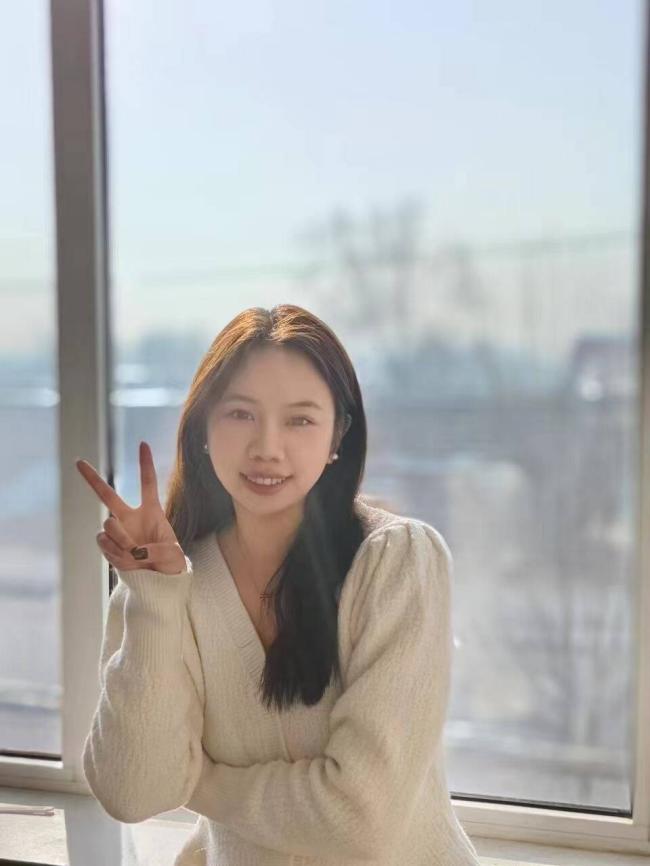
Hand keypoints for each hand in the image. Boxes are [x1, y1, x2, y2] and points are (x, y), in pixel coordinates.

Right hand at [76, 441, 187, 574]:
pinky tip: (127, 561)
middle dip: (91, 478)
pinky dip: (115, 553)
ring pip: (108, 525)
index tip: (143, 443)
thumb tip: (132, 550)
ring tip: (136, 553)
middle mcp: (130, 518)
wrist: (159, 582)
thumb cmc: (171, 564)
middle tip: (78, 461)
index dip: (145, 463)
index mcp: (152, 511)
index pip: (147, 483)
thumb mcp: (172, 555)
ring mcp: (117, 531)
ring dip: (121, 540)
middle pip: (107, 494)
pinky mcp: (108, 546)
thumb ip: (153, 550)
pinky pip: (104, 542)